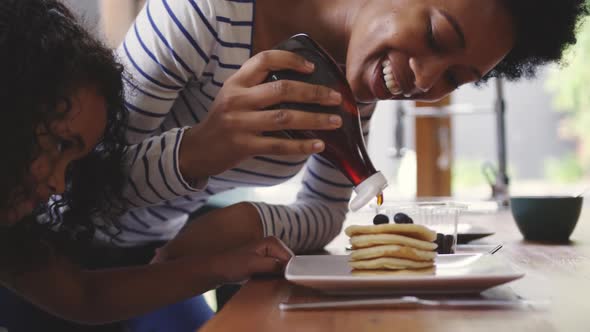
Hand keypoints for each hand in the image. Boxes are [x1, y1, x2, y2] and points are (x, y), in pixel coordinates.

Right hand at [179, 50, 342, 179]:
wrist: (199, 149)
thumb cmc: (225, 119)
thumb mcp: (234, 94)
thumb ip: (258, 85)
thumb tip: (301, 83)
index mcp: (237, 82)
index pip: (264, 59)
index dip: (290, 60)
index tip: (312, 67)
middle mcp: (237, 99)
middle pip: (282, 89)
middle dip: (313, 93)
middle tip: (336, 97)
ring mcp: (240, 123)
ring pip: (284, 118)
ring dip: (314, 120)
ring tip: (335, 121)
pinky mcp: (243, 146)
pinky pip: (279, 146)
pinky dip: (301, 146)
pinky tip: (318, 145)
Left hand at [211, 236, 293, 283]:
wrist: (213, 271)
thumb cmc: (229, 265)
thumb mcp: (253, 265)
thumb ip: (273, 265)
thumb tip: (289, 269)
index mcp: (272, 242)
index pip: (292, 259)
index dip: (291, 272)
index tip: (286, 282)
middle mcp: (272, 247)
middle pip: (289, 265)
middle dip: (284, 275)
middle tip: (272, 282)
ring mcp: (268, 256)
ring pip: (283, 271)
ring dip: (278, 279)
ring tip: (265, 281)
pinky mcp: (264, 265)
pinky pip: (275, 274)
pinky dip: (272, 280)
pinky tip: (264, 283)